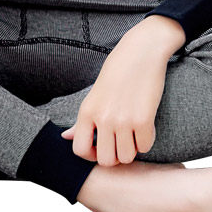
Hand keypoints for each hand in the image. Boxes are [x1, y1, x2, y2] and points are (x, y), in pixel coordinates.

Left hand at [60, 36, 168, 165]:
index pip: (79, 150)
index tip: (102, 147)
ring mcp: (122, 120)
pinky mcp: (143, 120)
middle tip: (121, 141)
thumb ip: (82, 120)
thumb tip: (65, 137)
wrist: (141, 51)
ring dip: (132, 148)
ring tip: (133, 131)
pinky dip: (146, 140)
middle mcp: (102, 117)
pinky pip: (145, 147)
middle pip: (106, 160)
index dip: (91, 155)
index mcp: (86, 110)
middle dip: (115, 156)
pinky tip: (145, 125)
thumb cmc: (118, 71)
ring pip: (127, 157)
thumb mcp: (94, 94)